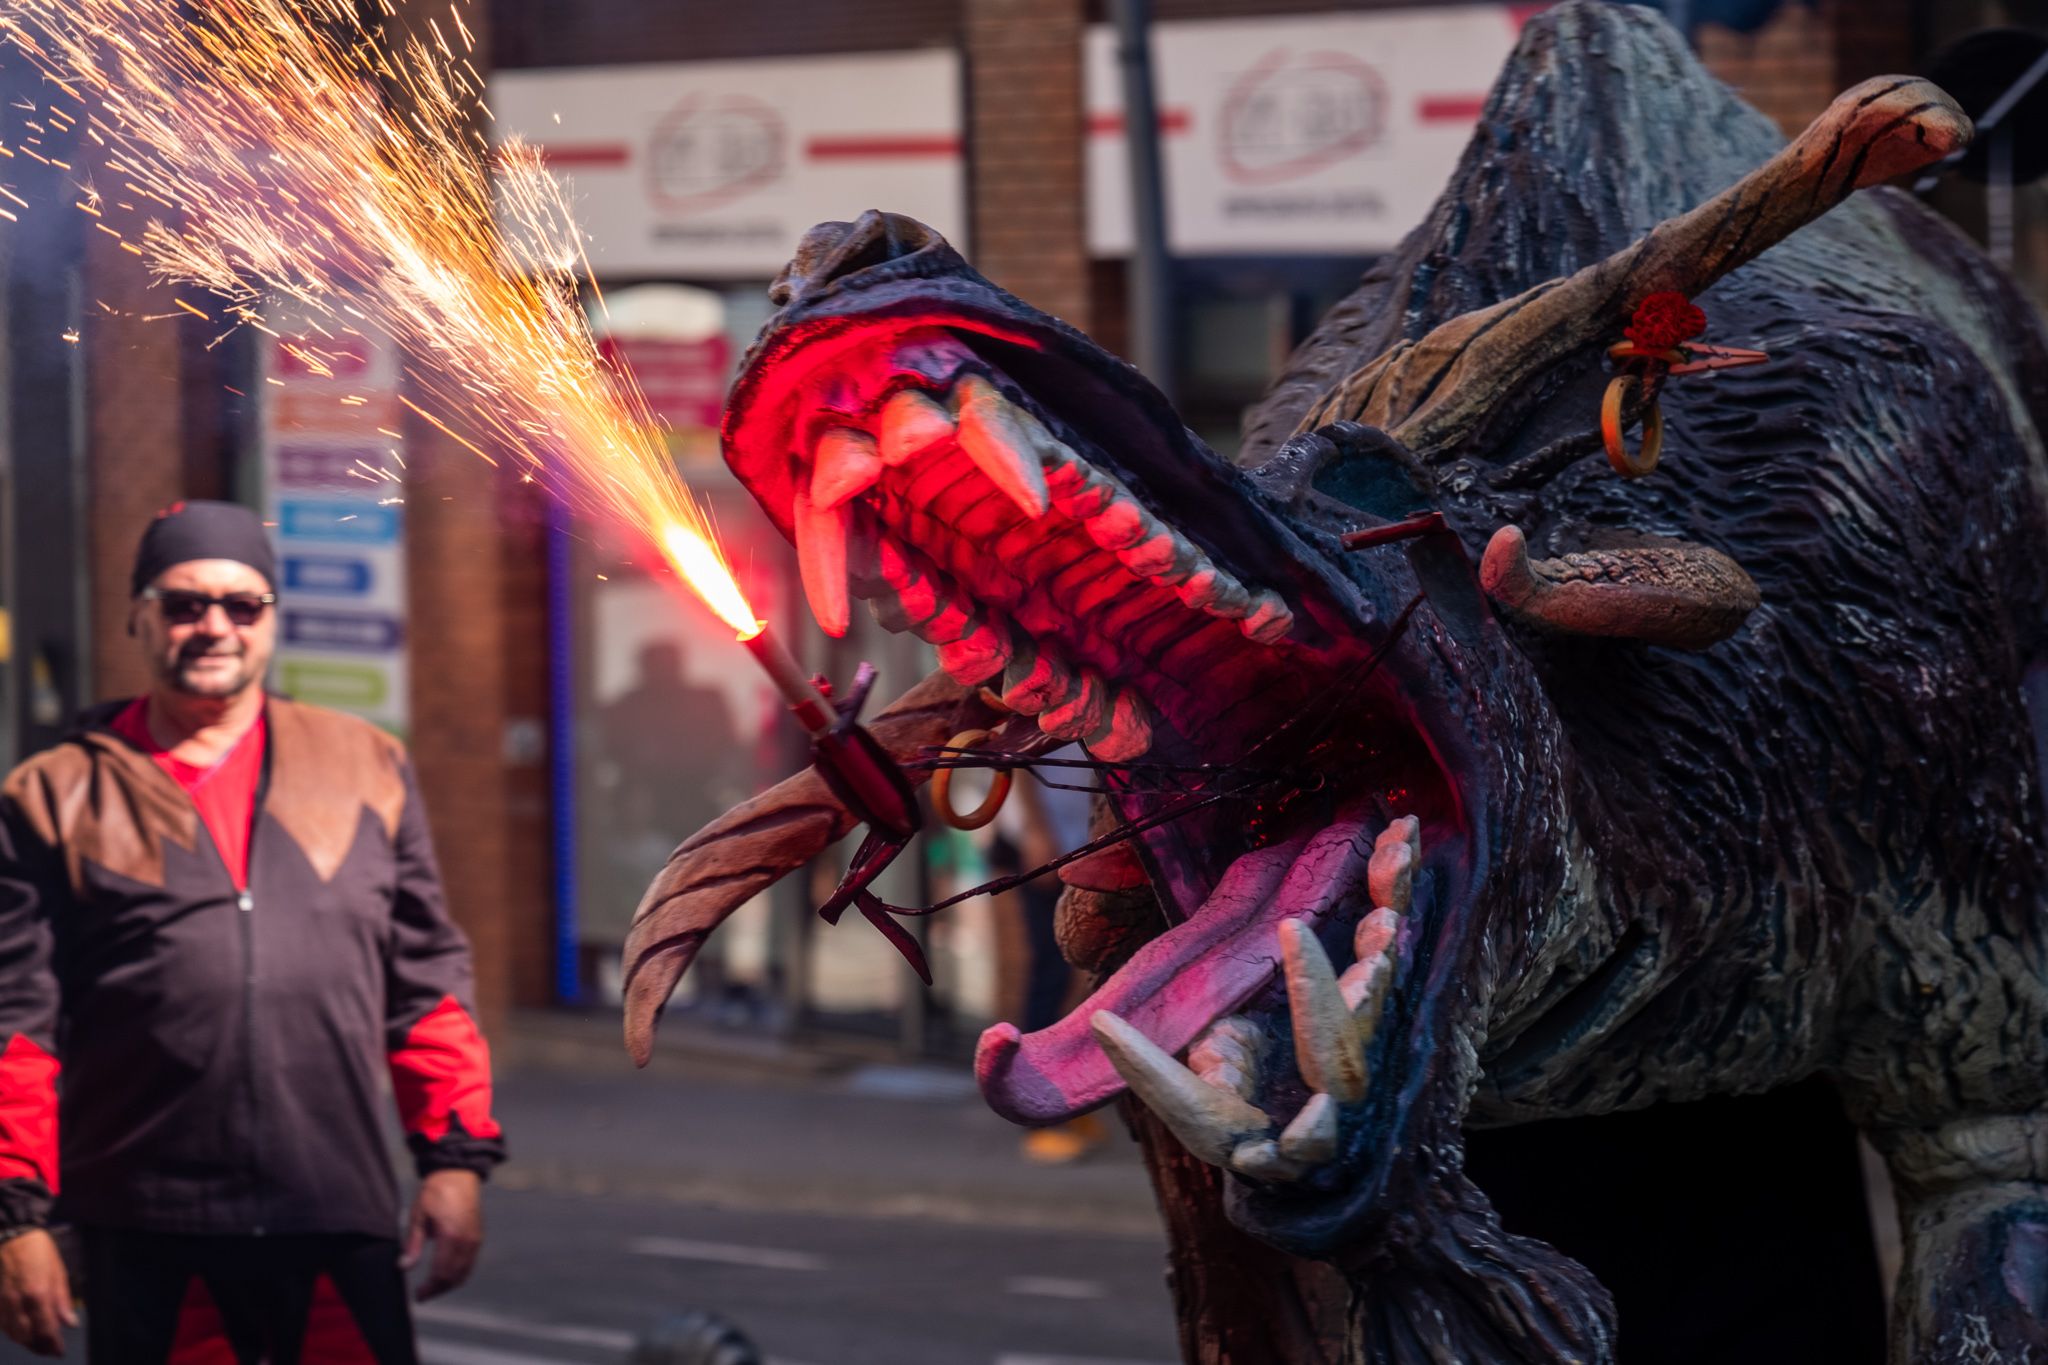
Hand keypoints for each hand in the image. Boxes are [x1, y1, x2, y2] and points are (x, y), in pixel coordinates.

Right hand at [0, 1230, 74, 1355]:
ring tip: (38, 1344)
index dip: (52, 1345)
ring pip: (12, 1333)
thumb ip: (62, 1299)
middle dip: (39, 1347)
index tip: (59, 1352)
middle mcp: (18, 1303)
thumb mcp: (58, 1271)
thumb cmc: (39, 1250)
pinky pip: (3, 1324)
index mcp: (37, 1295)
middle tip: (49, 1350)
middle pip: (27, 1337)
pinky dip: (13, 1332)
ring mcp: (3, 1303)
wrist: (11, 1235)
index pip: (46, 1330)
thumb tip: (70, 1323)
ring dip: (26, 1342)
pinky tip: (22, 1331)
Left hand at [400, 1169, 482, 1301]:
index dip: (430, 1288)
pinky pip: (469, 1263)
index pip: (441, 1273)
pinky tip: (446, 1275)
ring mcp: (475, 1240)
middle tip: (422, 1295)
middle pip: (453, 1277)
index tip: (418, 1295)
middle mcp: (466, 1241)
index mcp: (450, 1236)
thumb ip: (412, 1243)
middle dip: (438, 1290)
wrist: (458, 1173)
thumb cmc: (436, 1192)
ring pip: (464, 1273)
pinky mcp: (478, 1237)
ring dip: (448, 1284)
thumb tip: (404, 1267)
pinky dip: (458, 1274)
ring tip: (433, 1288)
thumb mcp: (418, 1215)